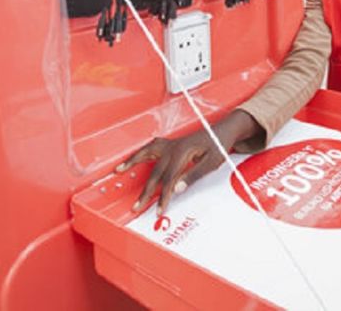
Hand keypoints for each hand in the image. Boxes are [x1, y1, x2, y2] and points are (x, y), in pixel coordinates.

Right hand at [115, 109, 260, 214]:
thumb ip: (193, 176)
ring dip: (131, 162)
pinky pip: (149, 147)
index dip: (163, 197)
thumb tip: (176, 189)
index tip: (159, 210)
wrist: (223, 130)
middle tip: (136, 206)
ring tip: (118, 170)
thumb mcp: (211, 163)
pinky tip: (131, 159)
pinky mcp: (169, 143)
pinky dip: (138, 153)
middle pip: (155, 172)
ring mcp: (169, 144)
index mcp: (182, 152)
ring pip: (146, 154)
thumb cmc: (218, 146)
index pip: (169, 179)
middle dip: (145, 191)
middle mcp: (172, 147)